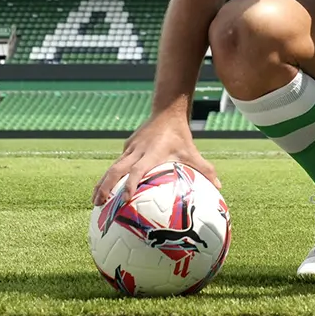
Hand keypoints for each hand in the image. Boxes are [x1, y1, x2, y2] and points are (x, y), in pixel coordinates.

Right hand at [92, 114, 220, 205]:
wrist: (167, 111)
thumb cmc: (180, 135)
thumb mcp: (193, 152)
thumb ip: (205, 169)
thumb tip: (219, 187)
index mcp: (152, 154)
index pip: (138, 170)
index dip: (131, 184)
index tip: (125, 199)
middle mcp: (137, 151)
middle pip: (116, 170)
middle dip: (106, 187)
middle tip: (98, 204)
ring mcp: (130, 148)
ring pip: (112, 167)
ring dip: (102, 183)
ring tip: (95, 201)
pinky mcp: (127, 147)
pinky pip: (116, 163)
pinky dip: (109, 176)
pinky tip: (105, 189)